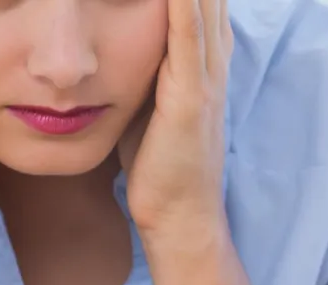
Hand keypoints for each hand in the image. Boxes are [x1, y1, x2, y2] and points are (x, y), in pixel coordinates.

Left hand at [117, 0, 232, 234]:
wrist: (179, 219)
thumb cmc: (158, 165)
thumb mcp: (149, 103)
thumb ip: (145, 67)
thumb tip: (117, 44)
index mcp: (200, 59)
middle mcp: (210, 60)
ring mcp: (205, 79)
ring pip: (200, 4)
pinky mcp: (191, 101)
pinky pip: (187, 39)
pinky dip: (181, 4)